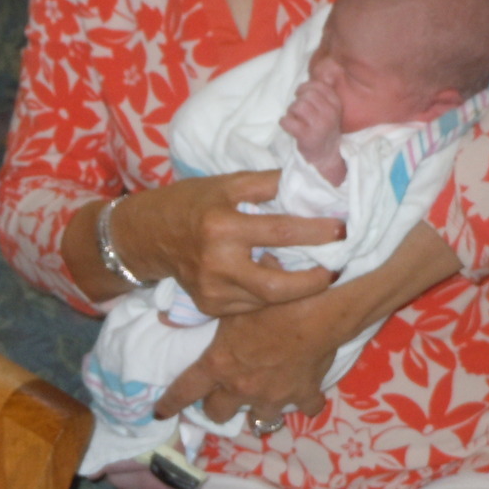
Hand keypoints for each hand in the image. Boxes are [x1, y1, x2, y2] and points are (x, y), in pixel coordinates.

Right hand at [115, 171, 344, 315]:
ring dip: (295, 290)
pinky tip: (280, 283)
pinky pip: (251, 306)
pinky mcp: (209, 306)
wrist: (147, 236)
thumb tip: (314, 181)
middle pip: (278, 287)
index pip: (281, 232)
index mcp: (222, 226)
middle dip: (314, 281)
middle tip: (336, 268)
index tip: (342, 229)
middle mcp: (216, 264)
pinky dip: (270, 296)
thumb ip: (269, 183)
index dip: (316, 232)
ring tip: (314, 274)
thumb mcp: (227, 183)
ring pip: (268, 301)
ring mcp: (211, 290)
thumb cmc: (191, 202)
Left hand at [152, 222, 463, 420]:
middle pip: (219, 412)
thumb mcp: (231, 307)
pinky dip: (304, 402)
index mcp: (220, 365)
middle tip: (220, 398)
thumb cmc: (271, 302)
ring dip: (259, 412)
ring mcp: (273, 396)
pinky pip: (306, 407)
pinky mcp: (302, 394)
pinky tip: (304, 395)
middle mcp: (241, 387)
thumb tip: (175, 311)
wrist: (317, 309)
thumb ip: (210, 314)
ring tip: (262, 401)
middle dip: (217, 407)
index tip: (160, 412)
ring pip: (260, 420)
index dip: (170, 403)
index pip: (185, 390)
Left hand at [281, 79, 343, 164]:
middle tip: (298, 111)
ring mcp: (319, 125)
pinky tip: (290, 127)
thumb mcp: (329, 109)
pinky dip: (284, 122)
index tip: (301, 95)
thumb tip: (307, 80)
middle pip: (306, 95)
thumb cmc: (324, 128)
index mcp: (335, 103)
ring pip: (296, 106)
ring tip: (295, 119)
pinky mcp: (306, 136)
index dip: (305, 88)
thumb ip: (321, 94)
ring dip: (291, 112)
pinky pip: (287, 121)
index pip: (317, 85)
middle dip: (297, 101)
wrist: (327, 154)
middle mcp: (329, 113)